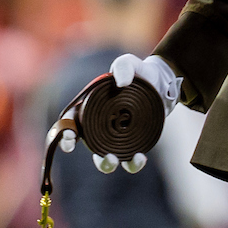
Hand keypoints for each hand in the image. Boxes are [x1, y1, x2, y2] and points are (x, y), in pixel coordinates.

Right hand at [80, 53, 179, 173]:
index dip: (65, 135)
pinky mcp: (133, 144)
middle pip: (86, 146)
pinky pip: (129, 160)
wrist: (162, 83)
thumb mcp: (130, 63)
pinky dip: (133, 163)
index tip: (69, 139)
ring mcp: (116, 138)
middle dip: (89, 156)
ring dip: (107, 164)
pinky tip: (140, 157)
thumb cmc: (139, 73)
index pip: (70, 124)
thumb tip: (121, 83)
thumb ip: (123, 67)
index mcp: (90, 109)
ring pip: (106, 159)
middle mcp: (99, 127)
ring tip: (114, 160)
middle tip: (100, 153)